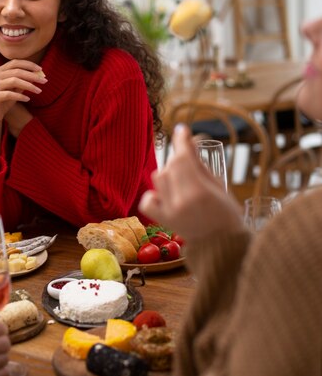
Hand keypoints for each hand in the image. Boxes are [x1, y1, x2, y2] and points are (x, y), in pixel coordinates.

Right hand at [0, 60, 45, 129]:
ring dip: (29, 85)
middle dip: (32, 75)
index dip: (29, 64)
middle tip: (44, 81)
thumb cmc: (5, 100)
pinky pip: (9, 94)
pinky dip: (20, 96)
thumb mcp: (16, 89)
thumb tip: (38, 75)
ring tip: (39, 91)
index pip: (15, 63)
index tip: (41, 69)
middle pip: (16, 71)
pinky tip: (28, 99)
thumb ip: (24, 81)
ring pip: (14, 81)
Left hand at [139, 124, 242, 242]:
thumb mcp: (218, 185)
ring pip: (158, 177)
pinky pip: (148, 199)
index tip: (181, 130)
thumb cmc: (227, 214)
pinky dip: (154, 193)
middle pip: (171, 165)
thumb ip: (200, 164)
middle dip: (180, 159)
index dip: (181, 140)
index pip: (182, 157)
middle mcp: (181, 200)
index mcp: (198, 191)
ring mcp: (170, 211)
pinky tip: (166, 194)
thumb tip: (188, 140)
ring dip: (169, 174)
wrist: (221, 246)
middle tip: (191, 165)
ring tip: (183, 182)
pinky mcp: (163, 220)